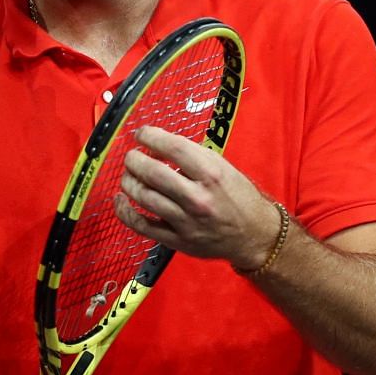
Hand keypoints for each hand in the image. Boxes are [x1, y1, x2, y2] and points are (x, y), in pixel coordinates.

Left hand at [115, 125, 281, 267]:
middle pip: (152, 173)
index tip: (141, 133)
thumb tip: (158, 146)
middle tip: (131, 156)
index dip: (151, 137)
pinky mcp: (177, 240)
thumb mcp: (222, 168)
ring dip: (128, 181)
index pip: (173, 148)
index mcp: (212, 174)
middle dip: (134, 160)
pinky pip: (142, 225)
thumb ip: (192, 157)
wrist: (255, 235)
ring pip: (143, 197)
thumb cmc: (238, 198)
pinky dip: (124, 211)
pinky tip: (120, 199)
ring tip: (128, 174)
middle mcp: (198, 197)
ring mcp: (186, 221)